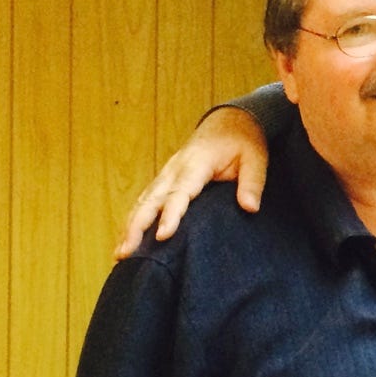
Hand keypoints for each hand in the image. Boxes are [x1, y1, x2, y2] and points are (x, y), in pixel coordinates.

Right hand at [114, 106, 268, 258]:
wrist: (229, 122)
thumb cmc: (242, 142)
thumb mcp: (256, 158)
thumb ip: (252, 183)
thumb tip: (250, 208)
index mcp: (197, 163)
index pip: (181, 192)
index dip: (171, 214)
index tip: (162, 236)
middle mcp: (175, 169)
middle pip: (152, 199)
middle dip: (137, 226)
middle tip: (126, 254)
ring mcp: (167, 173)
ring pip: (143, 201)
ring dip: (129, 226)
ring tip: (120, 255)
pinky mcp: (164, 179)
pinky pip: (144, 200)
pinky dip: (132, 219)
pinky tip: (125, 240)